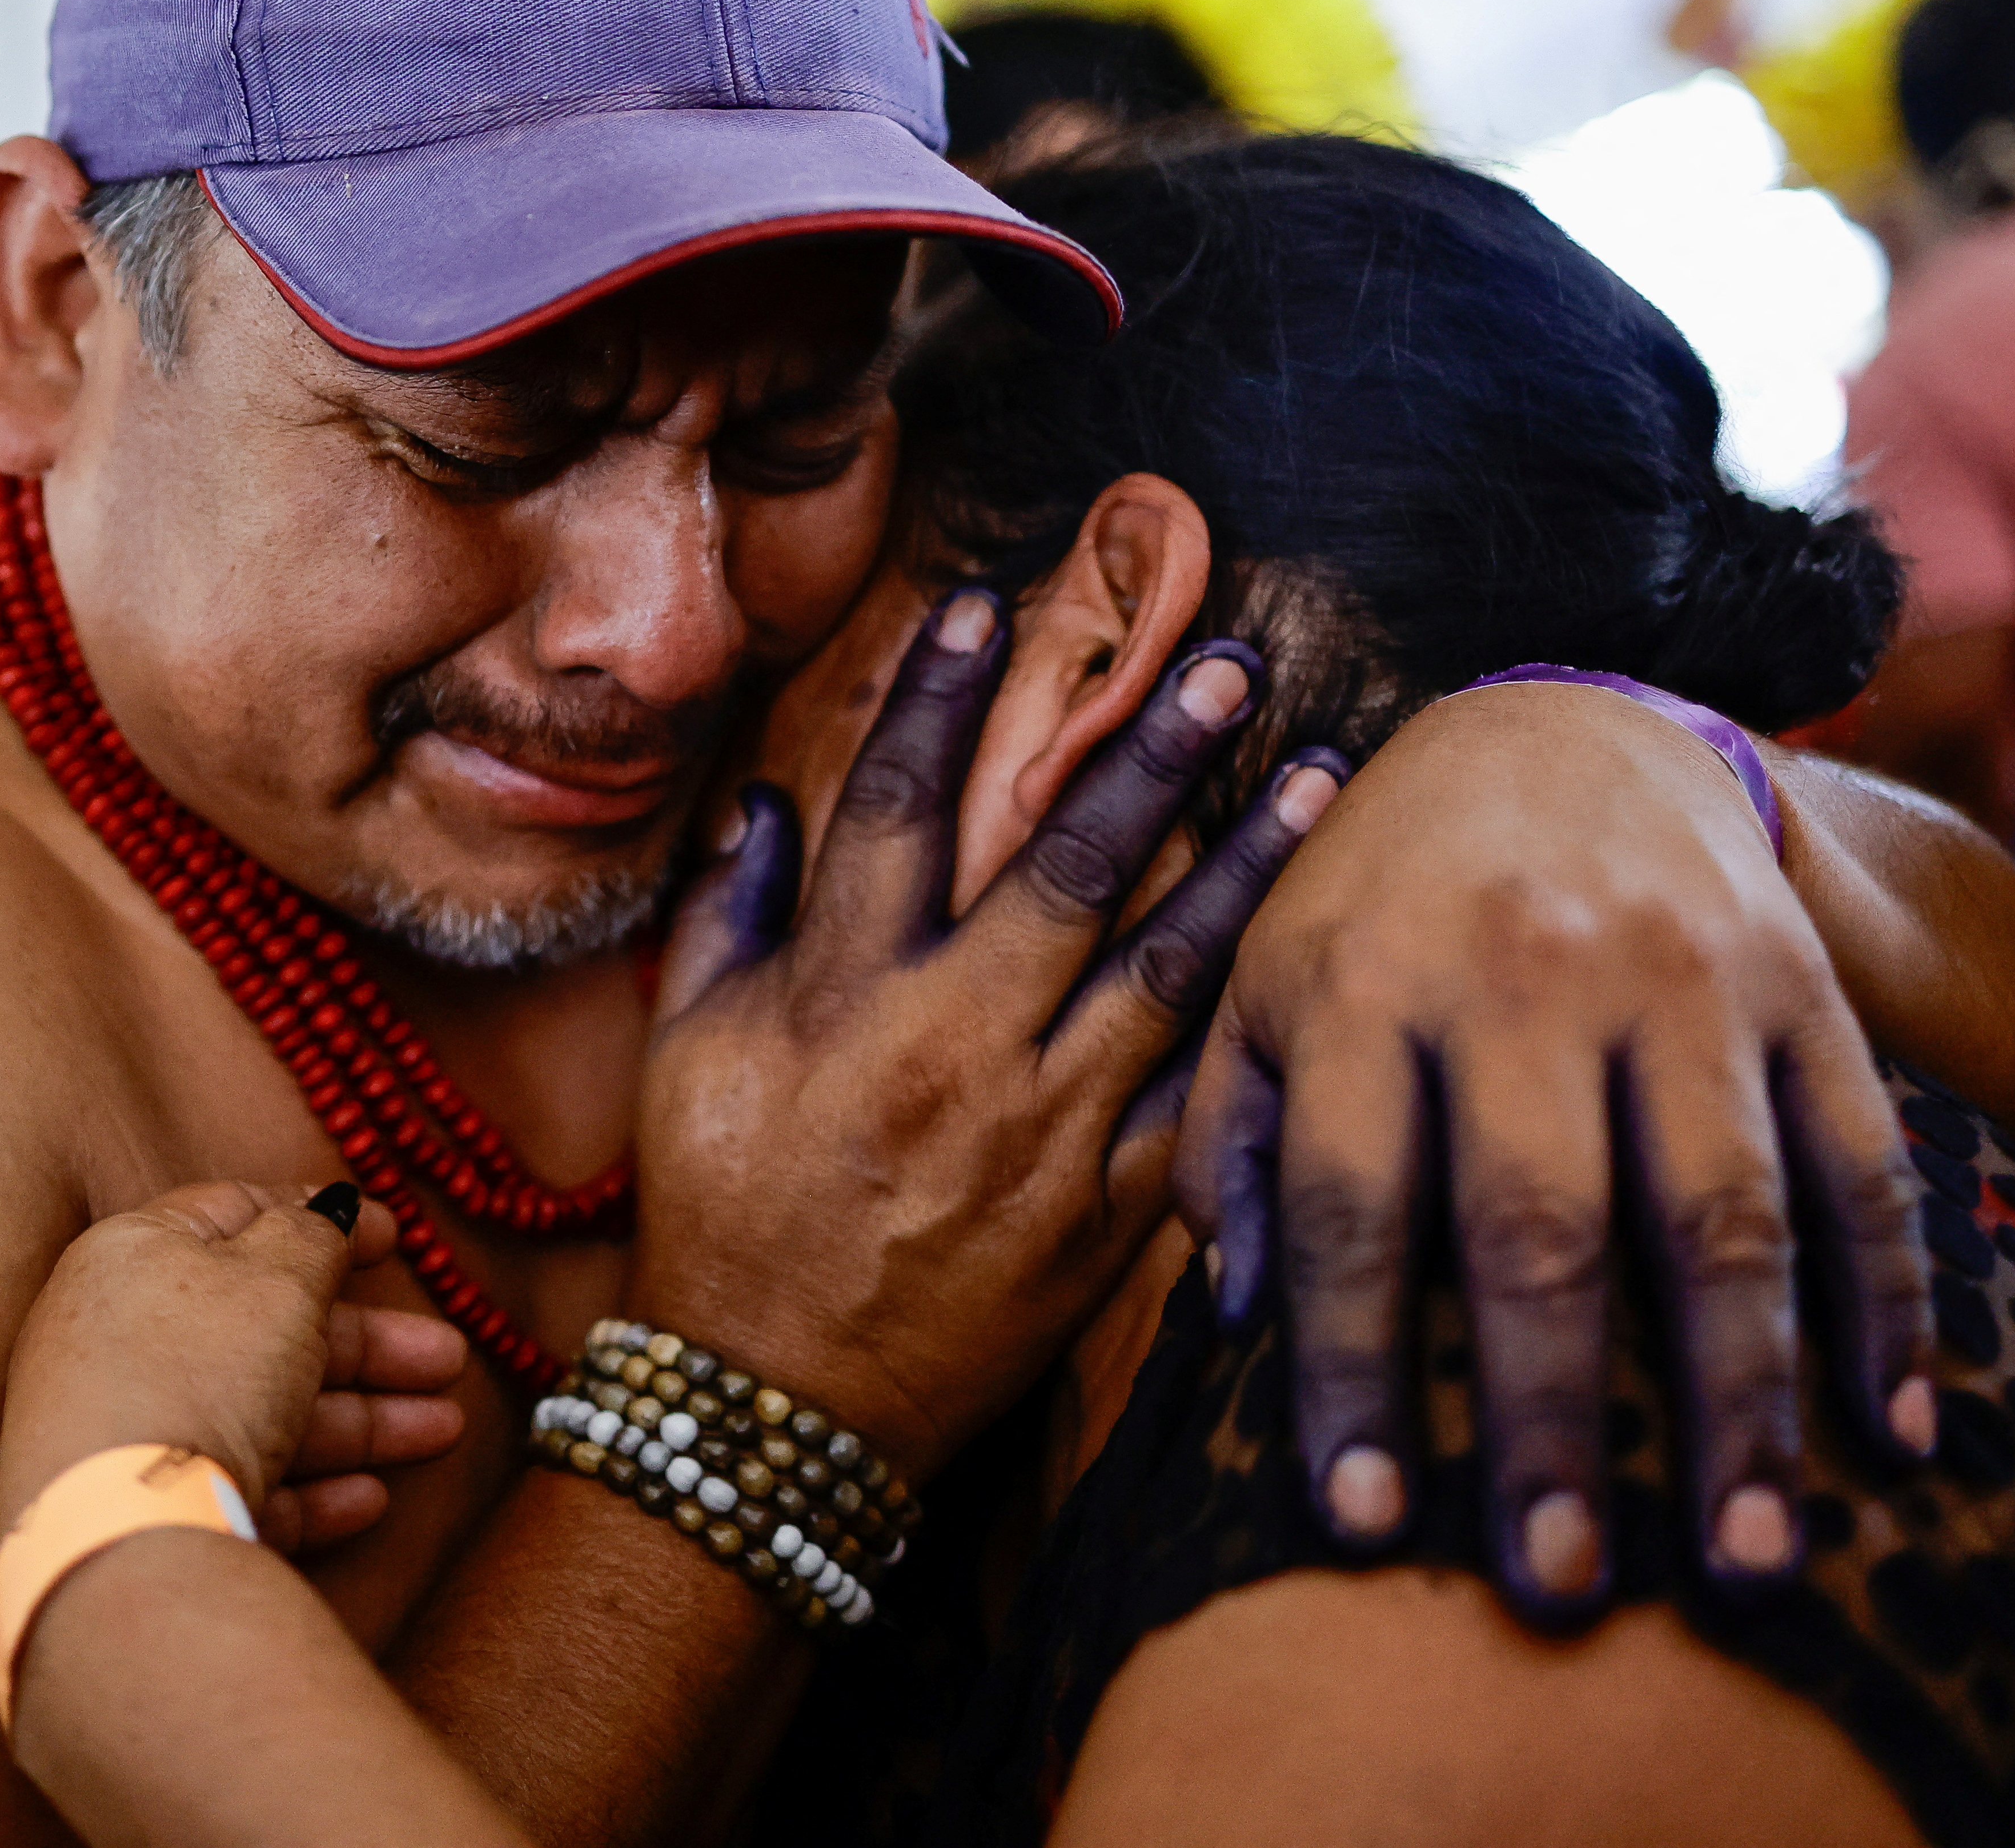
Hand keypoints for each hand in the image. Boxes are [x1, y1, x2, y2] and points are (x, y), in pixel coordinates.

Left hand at [0, 1184, 469, 1554]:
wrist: (120, 1532)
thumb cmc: (195, 1372)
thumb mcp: (277, 1279)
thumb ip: (313, 1235)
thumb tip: (328, 1205)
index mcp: (138, 1255)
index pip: (235, 1217)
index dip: (321, 1220)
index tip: (394, 1237)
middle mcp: (125, 1340)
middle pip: (267, 1329)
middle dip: (369, 1346)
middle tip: (447, 1358)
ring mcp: (134, 1430)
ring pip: (267, 1413)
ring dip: (364, 1421)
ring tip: (443, 1430)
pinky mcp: (149, 1512)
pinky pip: (241, 1486)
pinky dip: (311, 1489)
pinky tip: (371, 1499)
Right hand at [631, 592, 1335, 1481]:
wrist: (774, 1409)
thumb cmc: (721, 1218)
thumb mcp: (687, 1060)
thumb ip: (727, 922)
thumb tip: (766, 805)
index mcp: (842, 999)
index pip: (896, 810)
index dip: (938, 696)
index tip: (985, 605)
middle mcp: (951, 1050)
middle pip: (1065, 869)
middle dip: (1150, 755)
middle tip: (1226, 664)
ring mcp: (1041, 1136)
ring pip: (1165, 974)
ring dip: (1249, 866)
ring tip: (1327, 776)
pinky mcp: (1103, 1217)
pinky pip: (1199, 1108)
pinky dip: (1262, 1030)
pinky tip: (1327, 960)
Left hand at [1180, 682, 1935, 1620]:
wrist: (1558, 723)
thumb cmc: (1379, 894)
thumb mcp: (1262, 978)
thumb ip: (1230, 1136)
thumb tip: (1230, 1319)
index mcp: (1362, 986)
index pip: (1351, 1204)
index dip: (1352, 1370)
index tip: (1361, 1525)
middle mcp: (1519, 977)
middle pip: (1537, 1226)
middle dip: (1546, 1415)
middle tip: (1552, 1582)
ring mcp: (1675, 976)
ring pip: (1718, 1208)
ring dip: (1740, 1396)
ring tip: (1744, 1556)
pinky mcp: (1795, 982)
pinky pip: (1857, 1156)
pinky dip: (1887, 1297)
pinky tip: (1886, 1430)